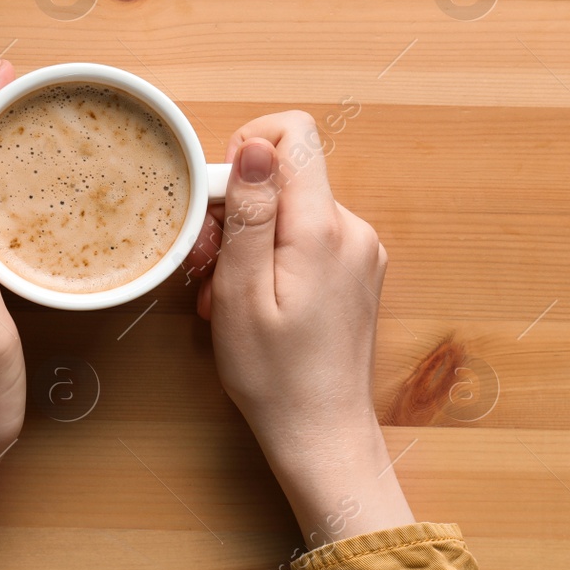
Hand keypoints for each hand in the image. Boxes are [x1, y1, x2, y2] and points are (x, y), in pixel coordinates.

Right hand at [183, 111, 412, 547]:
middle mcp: (353, 229)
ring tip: (228, 295)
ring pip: (291, 208)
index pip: (295, 135)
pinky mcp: (356, 269)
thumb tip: (256, 147)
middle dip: (237, 209)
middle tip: (210, 268)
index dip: (246, 150)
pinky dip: (272, 257)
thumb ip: (251, 213)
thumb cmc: (275, 375)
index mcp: (324, 228)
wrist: (322, 435)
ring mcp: (360, 250)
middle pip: (285, 176)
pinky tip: (253, 300)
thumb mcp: (242, 292)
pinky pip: (306, 236)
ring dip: (250, 240)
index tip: (219, 201)